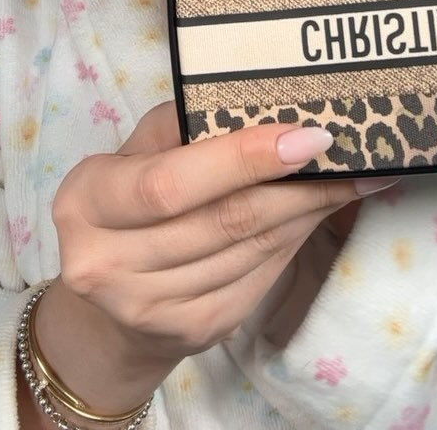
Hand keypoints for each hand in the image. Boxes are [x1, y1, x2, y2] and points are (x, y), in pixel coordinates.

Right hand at [50, 100, 358, 363]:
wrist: (103, 310)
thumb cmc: (125, 204)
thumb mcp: (131, 154)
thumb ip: (179, 127)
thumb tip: (260, 103)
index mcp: (86, 202)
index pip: (169, 183)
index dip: (241, 160)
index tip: (306, 138)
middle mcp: (106, 263)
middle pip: (223, 220)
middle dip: (296, 186)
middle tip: (349, 156)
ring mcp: (150, 307)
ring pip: (250, 250)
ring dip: (308, 212)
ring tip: (350, 179)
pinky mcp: (191, 333)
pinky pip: (258, 279)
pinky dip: (294, 241)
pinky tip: (318, 214)